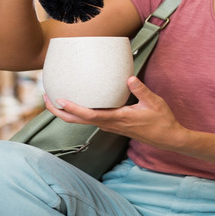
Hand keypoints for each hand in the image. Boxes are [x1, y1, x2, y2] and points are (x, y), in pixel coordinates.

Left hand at [44, 77, 185, 149]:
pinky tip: (79, 104)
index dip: (73, 108)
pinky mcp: (113, 125)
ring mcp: (111, 126)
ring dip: (67, 113)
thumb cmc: (162, 120)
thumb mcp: (154, 102)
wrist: (168, 137)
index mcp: (118, 119)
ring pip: (83, 121)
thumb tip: (129, 78)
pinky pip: (91, 120)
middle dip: (59, 112)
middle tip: (46, 98)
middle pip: (78, 121)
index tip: (59, 100)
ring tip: (55, 99)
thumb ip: (140, 90)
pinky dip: (79, 113)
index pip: (89, 115)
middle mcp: (110, 124)